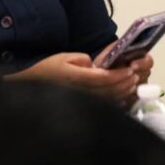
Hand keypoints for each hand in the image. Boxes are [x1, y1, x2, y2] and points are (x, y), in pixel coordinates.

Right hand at [6, 52, 138, 104]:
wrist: (30, 86)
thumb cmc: (48, 69)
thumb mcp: (65, 57)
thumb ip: (84, 60)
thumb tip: (97, 66)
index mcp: (77, 78)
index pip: (104, 78)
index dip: (118, 75)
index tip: (129, 70)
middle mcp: (81, 92)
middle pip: (108, 90)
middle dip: (124, 84)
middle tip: (135, 76)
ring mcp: (81, 101)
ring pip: (107, 100)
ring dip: (121, 93)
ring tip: (131, 85)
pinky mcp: (81, 106)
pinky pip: (101, 106)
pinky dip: (114, 102)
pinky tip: (121, 97)